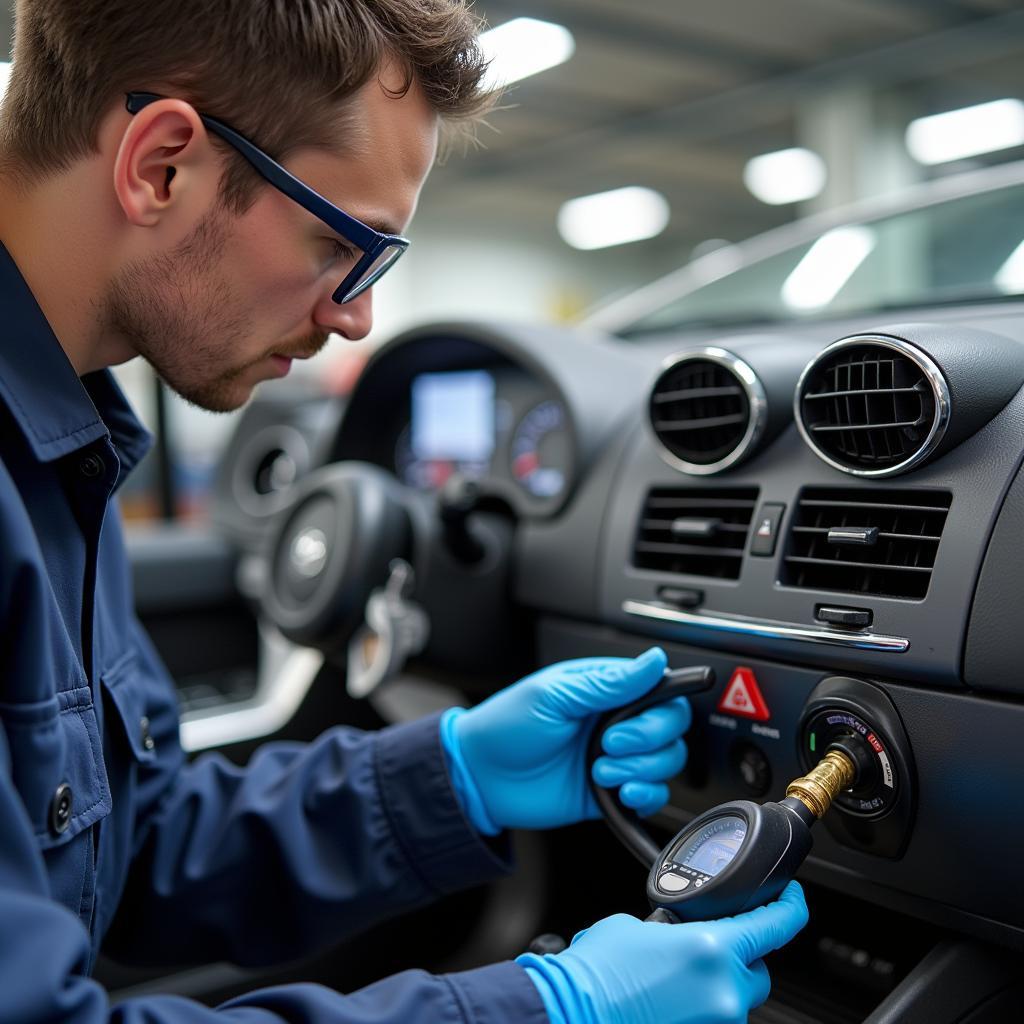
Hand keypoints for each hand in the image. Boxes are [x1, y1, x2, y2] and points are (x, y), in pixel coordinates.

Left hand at [441, 648, 691, 832]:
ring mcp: (616, 757)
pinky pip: (653, 795)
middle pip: (671, 727)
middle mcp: (617, 721)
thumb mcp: (554, 695)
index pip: (661, 691)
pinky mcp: (612, 790)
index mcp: (606, 689)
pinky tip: (620, 792)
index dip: (660, 707)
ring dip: (641, 769)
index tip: (635, 719)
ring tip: (599, 770)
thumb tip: (654, 659)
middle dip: (647, 740)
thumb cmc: (506, 726)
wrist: (480, 777)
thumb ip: (609, 683)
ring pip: (666, 761)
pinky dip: (646, 796)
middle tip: (607, 745)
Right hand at [518, 882, 809, 1023]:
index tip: (792, 896)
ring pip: (735, 1001)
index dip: (791, 906)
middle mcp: (723, 992)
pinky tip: (669, 1001)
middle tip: (707, 949)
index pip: (776, 925)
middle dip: (740, 957)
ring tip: (674, 981)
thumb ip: (677, 927)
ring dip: (715, 987)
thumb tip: (685, 933)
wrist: (570, 1010)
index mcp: (713, 950)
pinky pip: (714, 1019)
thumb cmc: (597, 971)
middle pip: (758, 970)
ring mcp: (716, 1023)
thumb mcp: (639, 926)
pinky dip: (699, 1009)